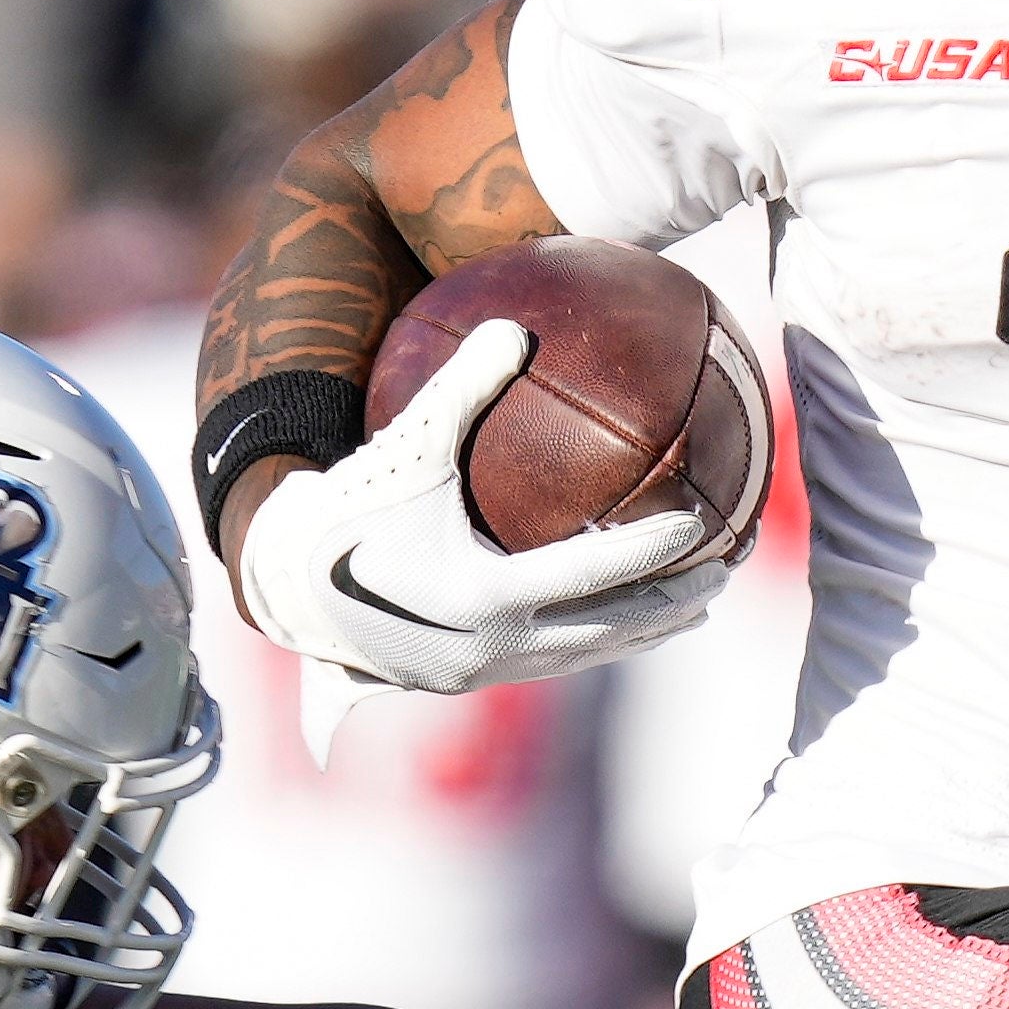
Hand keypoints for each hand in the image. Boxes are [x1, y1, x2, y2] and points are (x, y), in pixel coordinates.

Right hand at [228, 319, 732, 699]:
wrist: (283, 588)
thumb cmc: (346, 510)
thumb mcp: (404, 445)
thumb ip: (462, 388)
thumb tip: (513, 325)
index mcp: (483, 594)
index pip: (592, 571)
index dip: (653, 550)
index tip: (702, 528)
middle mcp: (490, 645)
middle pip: (609, 630)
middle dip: (673, 604)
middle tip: (725, 572)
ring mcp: (480, 672)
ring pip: (585, 657)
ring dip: (643, 635)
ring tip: (693, 611)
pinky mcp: (466, 682)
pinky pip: (551, 663)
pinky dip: (596, 645)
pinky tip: (622, 625)